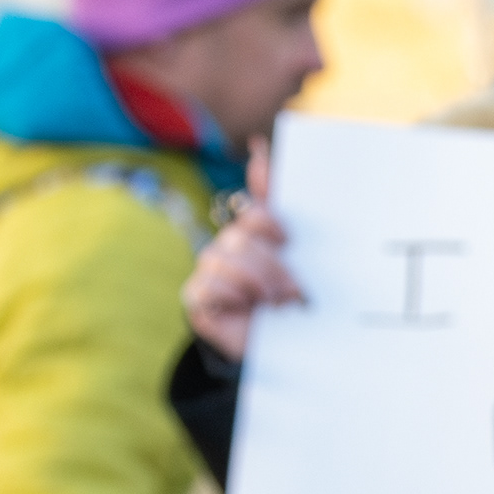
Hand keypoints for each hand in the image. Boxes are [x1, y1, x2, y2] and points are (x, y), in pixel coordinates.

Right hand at [184, 155, 300, 361]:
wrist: (278, 346)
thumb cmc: (289, 299)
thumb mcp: (295, 254)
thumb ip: (277, 201)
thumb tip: (258, 147)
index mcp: (254, 231)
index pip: (255, 212)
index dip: (271, 224)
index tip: (289, 241)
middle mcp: (229, 246)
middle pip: (244, 238)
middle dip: (275, 267)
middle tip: (297, 292)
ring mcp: (209, 270)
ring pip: (228, 261)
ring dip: (259, 285)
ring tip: (278, 305)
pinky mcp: (196, 297)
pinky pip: (211, 286)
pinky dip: (235, 298)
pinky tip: (249, 309)